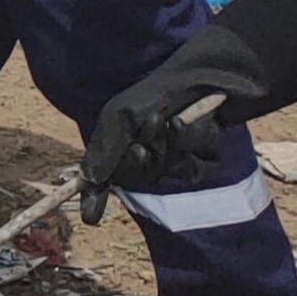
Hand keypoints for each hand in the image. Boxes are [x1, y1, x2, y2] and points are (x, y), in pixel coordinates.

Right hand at [81, 80, 223, 223]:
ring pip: (170, 172)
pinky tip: (197, 125)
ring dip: (171, 149)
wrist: (209, 78)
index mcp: (123, 138)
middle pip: (139, 177)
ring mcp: (177, 154)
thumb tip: (88, 182)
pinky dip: (194, 146)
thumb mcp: (121, 118)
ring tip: (174, 121)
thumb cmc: (158, 92)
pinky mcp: (203, 157)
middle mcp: (148, 149)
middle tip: (141, 148)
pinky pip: (196, 167)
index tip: (90, 217)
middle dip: (141, 163)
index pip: (105, 172)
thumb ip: (103, 151)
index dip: (95, 195)